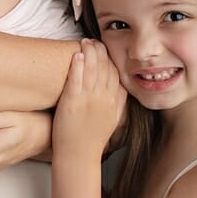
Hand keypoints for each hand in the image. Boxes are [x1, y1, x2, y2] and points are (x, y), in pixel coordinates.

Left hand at [52, 40, 124, 158]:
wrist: (79, 157)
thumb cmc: (92, 140)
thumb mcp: (113, 120)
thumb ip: (119, 103)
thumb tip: (124, 89)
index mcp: (113, 103)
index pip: (116, 74)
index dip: (111, 59)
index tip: (106, 49)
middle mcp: (103, 99)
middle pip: (105, 69)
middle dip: (100, 51)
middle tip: (94, 41)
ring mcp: (88, 100)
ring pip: (92, 70)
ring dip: (89, 53)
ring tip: (85, 42)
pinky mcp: (72, 103)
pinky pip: (76, 80)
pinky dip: (77, 66)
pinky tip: (77, 55)